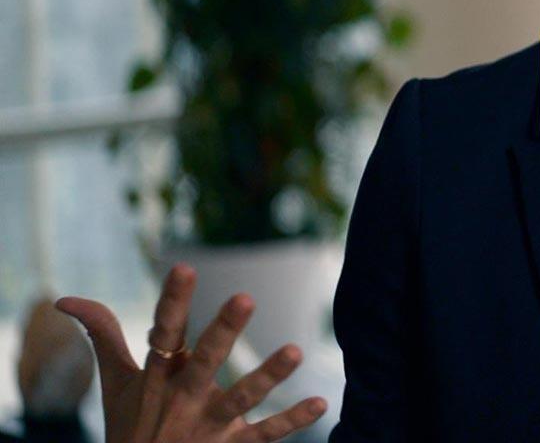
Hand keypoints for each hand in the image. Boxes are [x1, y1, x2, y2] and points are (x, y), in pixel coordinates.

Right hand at [54, 263, 327, 442]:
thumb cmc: (131, 425)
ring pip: (241, 398)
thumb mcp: (116, 382)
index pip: (164, 332)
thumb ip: (103, 335)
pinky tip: (321, 403)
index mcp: (158, 376)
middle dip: (222, 331)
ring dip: (268, 375)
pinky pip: (265, 435)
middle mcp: (183, 398)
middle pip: (204, 361)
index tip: (185, 268)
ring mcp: (209, 425)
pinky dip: (293, 420)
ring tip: (296, 351)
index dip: (173, 302)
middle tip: (245, 297)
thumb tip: (64, 298)